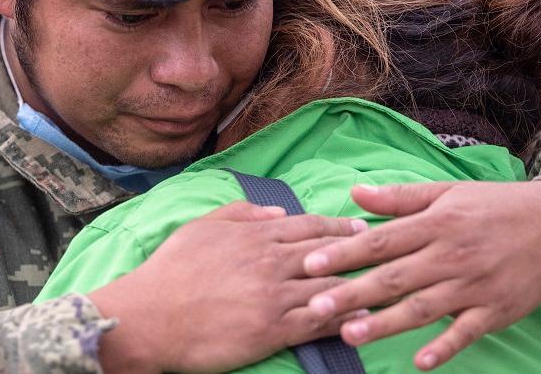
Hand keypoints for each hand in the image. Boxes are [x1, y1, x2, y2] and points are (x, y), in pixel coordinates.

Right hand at [89, 201, 367, 372]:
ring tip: (388, 286)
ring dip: (362, 286)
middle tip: (388, 252)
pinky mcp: (273, 329)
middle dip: (362, 253)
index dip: (339, 227)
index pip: (310, 226)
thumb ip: (239, 213)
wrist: (151, 316)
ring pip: (330, 286)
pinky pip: (319, 322)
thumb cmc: (170, 271)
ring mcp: (275, 296)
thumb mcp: (200, 227)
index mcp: (256, 235)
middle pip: (329, 253)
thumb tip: (276, 211)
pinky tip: (364, 319)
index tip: (361, 228)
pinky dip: (345, 319)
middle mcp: (272, 261)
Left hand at [302, 180, 540, 370]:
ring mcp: (472, 286)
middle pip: (393, 278)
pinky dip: (443, 348)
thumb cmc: (493, 207)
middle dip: (351, 294)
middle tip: (314, 307)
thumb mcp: (446, 193)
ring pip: (421, 308)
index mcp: (435, 224)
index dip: (343, 253)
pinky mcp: (494, 312)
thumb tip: (353, 193)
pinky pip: (464, 333)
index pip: (380, 241)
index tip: (308, 263)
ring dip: (384, 324)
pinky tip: (419, 363)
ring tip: (348, 335)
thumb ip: (399, 198)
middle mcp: (450, 255)